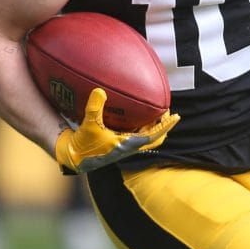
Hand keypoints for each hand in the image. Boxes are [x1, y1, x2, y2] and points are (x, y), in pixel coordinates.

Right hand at [55, 87, 178, 172]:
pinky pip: (135, 133)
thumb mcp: (89, 125)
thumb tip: (100, 90)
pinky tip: (137, 114)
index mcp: (129, 144)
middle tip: (167, 111)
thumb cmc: (83, 145)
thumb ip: (94, 107)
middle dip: (163, 125)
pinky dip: (140, 125)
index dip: (166, 126)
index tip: (176, 116)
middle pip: (154, 136)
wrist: (73, 157)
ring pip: (146, 135)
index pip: (154, 135)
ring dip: (153, 125)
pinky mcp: (117, 142)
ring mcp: (124, 145)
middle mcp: (130, 146)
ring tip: (156, 110)